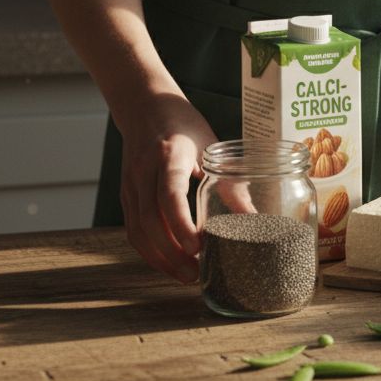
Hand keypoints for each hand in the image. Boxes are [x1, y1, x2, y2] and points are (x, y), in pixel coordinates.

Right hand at [116, 94, 215, 283]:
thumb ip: (230, 181)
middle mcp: (143, 172)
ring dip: (159, 257)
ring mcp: (130, 184)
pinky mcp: (125, 194)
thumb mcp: (211, 145)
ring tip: (184, 275)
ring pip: (137, 230)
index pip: (169, 196)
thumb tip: (254, 217)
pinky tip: (167, 261)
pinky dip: (148, 249)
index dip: (181, 225)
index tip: (197, 247)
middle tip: (195, 274)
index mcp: (169, 157)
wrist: (143, 105)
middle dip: (171, 253)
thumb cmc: (182, 124)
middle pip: (150, 221)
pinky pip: (132, 227)